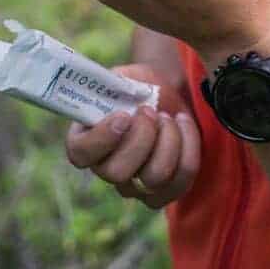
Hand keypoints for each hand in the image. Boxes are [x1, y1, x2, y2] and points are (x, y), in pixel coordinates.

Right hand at [65, 64, 200, 208]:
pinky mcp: (166, 191)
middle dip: (141, 137)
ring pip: (153, 178)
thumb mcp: (124, 77)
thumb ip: (115, 83)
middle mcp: (107, 168)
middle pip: (117, 173)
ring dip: (168, 139)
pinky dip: (188, 146)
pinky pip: (181, 180)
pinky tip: (183, 122)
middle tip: (150, 110)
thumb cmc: (139, 86)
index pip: (81, 154)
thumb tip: (116, 87)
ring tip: (168, 117)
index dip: (101, 138)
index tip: (124, 115)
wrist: (167, 94)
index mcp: (88, 139)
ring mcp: (136, 186)